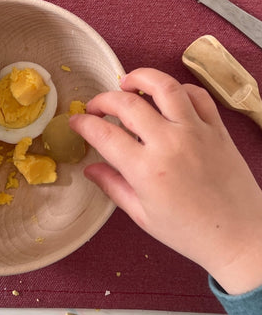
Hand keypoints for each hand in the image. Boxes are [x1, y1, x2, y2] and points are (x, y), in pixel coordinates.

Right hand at [70, 68, 261, 294]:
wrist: (240, 236)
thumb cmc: (189, 232)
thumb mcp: (142, 214)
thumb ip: (113, 186)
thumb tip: (90, 169)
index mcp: (146, 170)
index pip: (104, 134)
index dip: (83, 123)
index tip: (75, 121)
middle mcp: (169, 143)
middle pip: (127, 103)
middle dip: (103, 99)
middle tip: (95, 107)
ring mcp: (196, 132)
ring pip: (164, 87)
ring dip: (140, 78)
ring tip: (126, 83)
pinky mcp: (217, 129)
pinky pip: (197, 96)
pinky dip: (178, 89)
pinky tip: (165, 96)